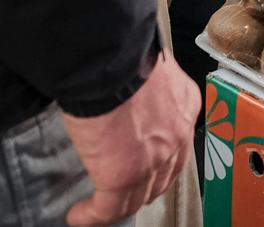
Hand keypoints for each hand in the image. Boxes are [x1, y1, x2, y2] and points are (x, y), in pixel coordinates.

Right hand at [63, 52, 199, 225]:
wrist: (108, 59)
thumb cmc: (121, 53)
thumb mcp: (146, 70)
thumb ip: (144, 90)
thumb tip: (126, 95)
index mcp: (184, 106)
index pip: (176, 146)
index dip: (158, 162)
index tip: (140, 165)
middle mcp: (176, 136)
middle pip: (162, 177)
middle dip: (141, 188)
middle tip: (118, 192)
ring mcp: (153, 160)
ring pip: (137, 197)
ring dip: (115, 207)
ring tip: (95, 210)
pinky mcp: (123, 175)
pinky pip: (108, 208)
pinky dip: (92, 217)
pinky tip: (79, 216)